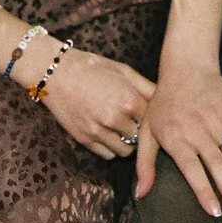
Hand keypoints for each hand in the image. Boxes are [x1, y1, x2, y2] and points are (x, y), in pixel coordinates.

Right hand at [29, 41, 155, 160]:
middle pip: (141, 137)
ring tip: (123, 128)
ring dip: (127, 141)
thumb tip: (165, 99)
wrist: (56, 72)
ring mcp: (98, 131)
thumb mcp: (123, 71)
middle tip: (135, 121)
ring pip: (126, 150)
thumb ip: (146, 87)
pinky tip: (109, 133)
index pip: (152, 119)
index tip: (147, 112)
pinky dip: (112, 147)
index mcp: (128, 99)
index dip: (151, 116)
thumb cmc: (92, 67)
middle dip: (139, 129)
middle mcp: (114, 118)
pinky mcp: (84, 140)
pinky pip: (108, 155)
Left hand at [136, 60, 221, 218]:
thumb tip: (140, 195)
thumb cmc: (163, 105)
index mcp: (176, 138)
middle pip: (218, 166)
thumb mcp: (147, 133)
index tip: (217, 212)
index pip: (193, 170)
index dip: (205, 191)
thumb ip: (145, 165)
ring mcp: (218, 120)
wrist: (186, 67)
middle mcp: (198, 130)